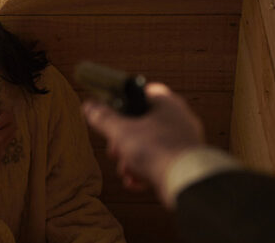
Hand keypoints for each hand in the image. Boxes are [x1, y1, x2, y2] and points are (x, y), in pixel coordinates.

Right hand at [0, 110, 15, 179]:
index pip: (8, 116)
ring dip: (7, 130)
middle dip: (9, 120)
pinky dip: (2, 140)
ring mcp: (0, 149)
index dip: (5, 111)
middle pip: (14, 126)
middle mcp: (0, 138)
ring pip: (11, 136)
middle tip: (1, 118)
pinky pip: (5, 145)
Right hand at [81, 83, 202, 199]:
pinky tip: (134, 182)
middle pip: (143, 123)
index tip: (112, 112)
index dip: (125, 101)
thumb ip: (104, 118)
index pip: (144, 92)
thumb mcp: (122, 131)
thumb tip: (88, 106)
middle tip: (115, 149)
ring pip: (150, 145)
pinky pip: (160, 162)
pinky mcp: (184, 162)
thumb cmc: (158, 149)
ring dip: (132, 159)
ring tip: (126, 169)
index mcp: (167, 103)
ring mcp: (183, 142)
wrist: (186, 181)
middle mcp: (179, 120)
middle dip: (124, 139)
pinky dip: (145, 171)